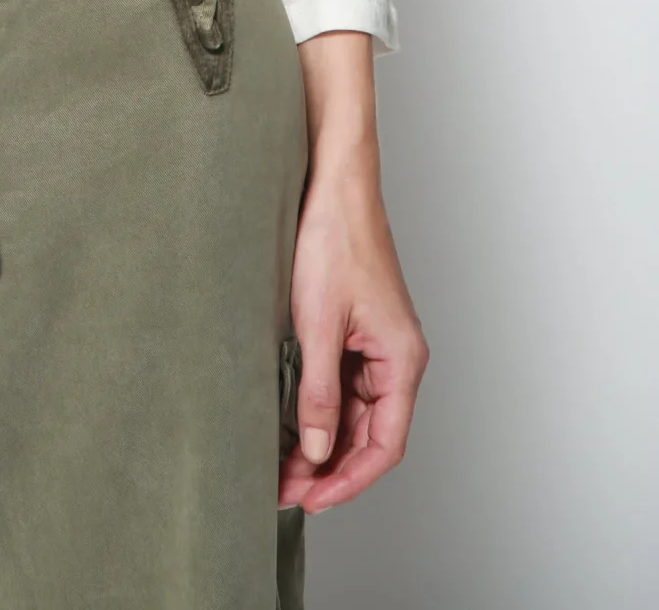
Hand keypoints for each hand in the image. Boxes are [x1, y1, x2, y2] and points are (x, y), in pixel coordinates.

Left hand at [280, 31, 428, 513]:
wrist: (331, 180)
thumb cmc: (334, 236)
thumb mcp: (317, 322)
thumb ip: (319, 391)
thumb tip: (316, 449)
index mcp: (401, 359)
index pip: (383, 445)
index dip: (347, 480)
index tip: (310, 500)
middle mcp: (395, 355)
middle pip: (368, 433)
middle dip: (328, 466)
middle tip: (283, 487)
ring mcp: (375, 341)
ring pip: (353, 411)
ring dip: (320, 439)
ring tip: (279, 462)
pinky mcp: (354, 326)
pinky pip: (341, 382)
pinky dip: (317, 406)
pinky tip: (288, 419)